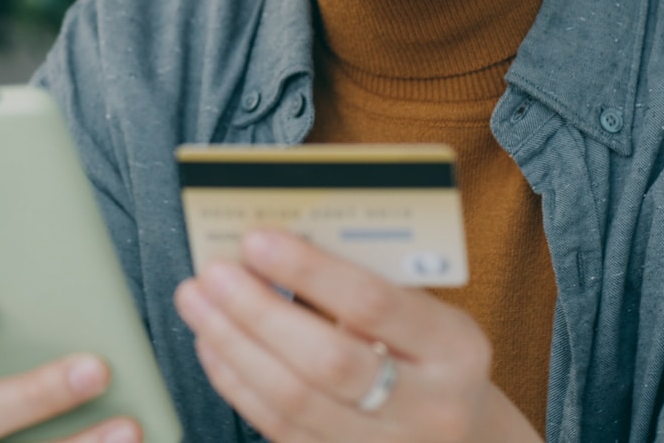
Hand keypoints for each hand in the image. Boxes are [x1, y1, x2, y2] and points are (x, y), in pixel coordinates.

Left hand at [174, 229, 539, 442]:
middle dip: (258, 312)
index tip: (256, 240)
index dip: (309, 271)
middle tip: (213, 273)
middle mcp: (429, 408)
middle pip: (327, 362)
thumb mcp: (426, 314)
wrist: (465, 436)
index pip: (375, 303)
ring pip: (292, 401)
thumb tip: (278, 243)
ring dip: (232, 345)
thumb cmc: (430, 356)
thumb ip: (367, 281)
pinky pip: (278, 428)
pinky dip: (237, 382)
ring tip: (197, 302)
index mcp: (456, 349)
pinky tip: (213, 345)